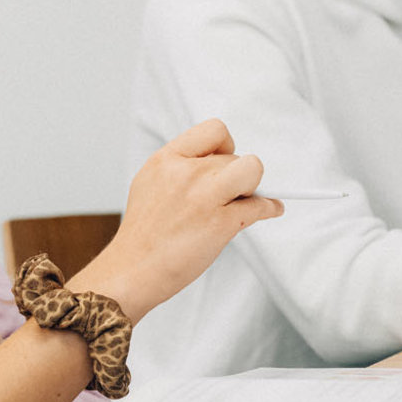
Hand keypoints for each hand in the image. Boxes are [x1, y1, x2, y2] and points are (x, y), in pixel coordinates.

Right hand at [78, 117, 281, 321]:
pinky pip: (259, 205)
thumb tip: (218, 165)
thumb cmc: (143, 235)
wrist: (131, 271)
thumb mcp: (151, 184)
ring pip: (252, 171)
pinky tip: (270, 209)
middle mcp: (185, 173)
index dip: (226, 145)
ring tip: (246, 199)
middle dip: (235, 176)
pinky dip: (269, 207)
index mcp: (166, 160)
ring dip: (253, 186)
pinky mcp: (220, 223)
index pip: (214, 130)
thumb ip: (181, 169)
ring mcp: (203, 197)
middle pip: (233, 158)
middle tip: (230, 196)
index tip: (224, 160)